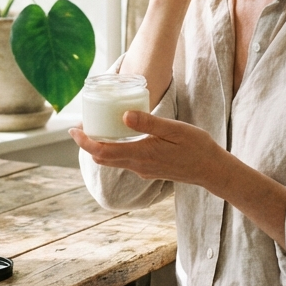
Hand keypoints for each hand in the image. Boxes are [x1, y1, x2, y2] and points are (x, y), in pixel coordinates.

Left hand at [70, 110, 221, 186]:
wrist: (212, 170)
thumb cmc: (196, 147)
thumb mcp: (173, 129)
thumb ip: (148, 123)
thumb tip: (123, 115)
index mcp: (141, 154)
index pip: (102, 151)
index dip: (84, 142)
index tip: (73, 129)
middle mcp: (138, 165)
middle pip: (103, 158)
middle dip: (88, 144)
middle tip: (81, 126)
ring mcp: (143, 170)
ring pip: (113, 161)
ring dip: (100, 148)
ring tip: (97, 129)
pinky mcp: (149, 170)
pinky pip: (124, 161)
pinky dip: (114, 150)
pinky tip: (120, 137)